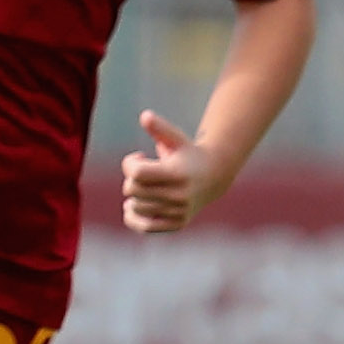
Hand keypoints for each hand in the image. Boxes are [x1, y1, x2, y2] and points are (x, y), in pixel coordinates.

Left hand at [119, 109, 217, 232]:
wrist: (213, 176)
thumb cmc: (188, 153)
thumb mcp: (176, 137)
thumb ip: (160, 127)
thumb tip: (144, 116)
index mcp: (177, 173)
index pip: (137, 173)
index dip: (129, 163)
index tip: (139, 157)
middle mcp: (179, 195)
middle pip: (132, 190)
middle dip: (131, 178)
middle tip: (142, 173)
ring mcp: (179, 212)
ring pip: (135, 207)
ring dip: (133, 195)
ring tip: (144, 186)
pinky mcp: (177, 223)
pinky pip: (144, 227)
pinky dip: (132, 218)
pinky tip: (133, 206)